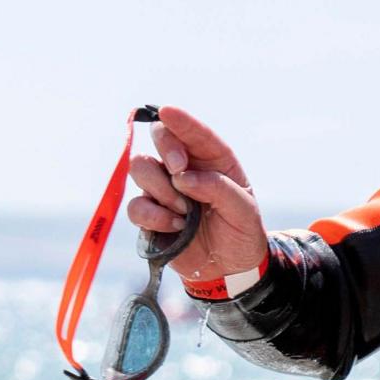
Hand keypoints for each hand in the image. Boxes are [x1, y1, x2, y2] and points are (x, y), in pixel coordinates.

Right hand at [128, 105, 271, 285]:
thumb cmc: (240, 231)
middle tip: (179, 168)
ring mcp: (163, 189)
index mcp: (212, 159)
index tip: (167, 112)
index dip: (179, 120)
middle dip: (167, 147)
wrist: (230, 267)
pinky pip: (136, 206)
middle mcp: (184, 168)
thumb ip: (218, 188)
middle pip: (159, 137)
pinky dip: (154, 215)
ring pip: (140, 168)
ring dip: (162, 188)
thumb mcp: (244, 210)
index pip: (194, 132)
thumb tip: (182, 178)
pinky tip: (175, 226)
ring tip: (185, 211)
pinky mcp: (149, 215)